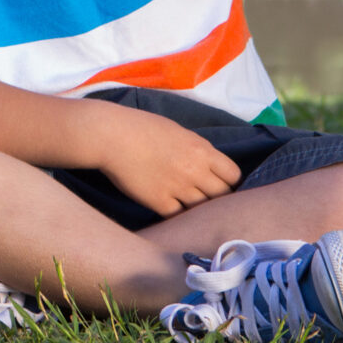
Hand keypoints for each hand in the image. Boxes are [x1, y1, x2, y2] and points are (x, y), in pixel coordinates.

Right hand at [95, 102, 240, 216]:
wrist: (109, 135)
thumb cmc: (141, 126)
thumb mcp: (178, 132)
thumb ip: (197, 150)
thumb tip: (207, 166)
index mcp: (201, 150)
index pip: (233, 175)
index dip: (228, 181)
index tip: (220, 183)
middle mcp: (195, 171)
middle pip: (222, 196)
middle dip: (217, 197)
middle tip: (205, 196)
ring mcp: (178, 188)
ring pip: (202, 209)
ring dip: (197, 207)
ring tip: (187, 203)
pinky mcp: (159, 202)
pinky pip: (178, 216)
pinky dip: (176, 214)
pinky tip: (169, 207)